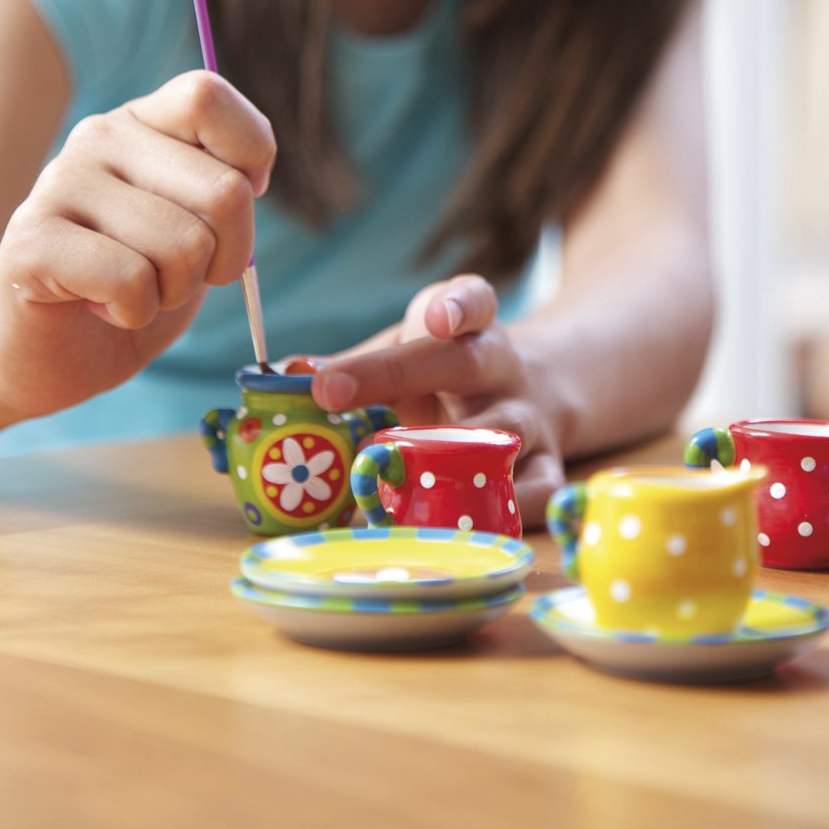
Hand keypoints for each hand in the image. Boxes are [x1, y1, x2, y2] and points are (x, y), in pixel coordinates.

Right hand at [0, 71, 274, 422]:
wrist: (52, 353)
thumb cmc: (139, 286)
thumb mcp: (200, 227)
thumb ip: (224, 189)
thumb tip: (247, 183)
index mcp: (143, 120)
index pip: (208, 97)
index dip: (250, 156)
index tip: (232, 205)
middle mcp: (98, 136)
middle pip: (225, 190)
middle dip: (228, 258)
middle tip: (180, 274)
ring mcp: (58, 183)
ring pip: (185, 246)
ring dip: (175, 292)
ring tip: (135, 291)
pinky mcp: (31, 242)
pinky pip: (132, 281)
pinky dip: (136, 312)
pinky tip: (101, 306)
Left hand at [311, 275, 564, 527]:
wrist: (527, 391)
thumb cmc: (443, 372)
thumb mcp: (402, 350)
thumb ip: (350, 364)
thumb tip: (281, 377)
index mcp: (468, 327)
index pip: (471, 299)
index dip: (455, 305)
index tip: (437, 317)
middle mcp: (503, 367)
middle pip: (466, 363)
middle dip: (398, 378)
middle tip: (332, 395)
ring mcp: (529, 418)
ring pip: (502, 435)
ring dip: (444, 460)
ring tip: (390, 483)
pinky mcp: (546, 468)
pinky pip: (534, 496)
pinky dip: (498, 515)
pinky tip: (454, 529)